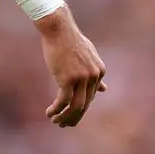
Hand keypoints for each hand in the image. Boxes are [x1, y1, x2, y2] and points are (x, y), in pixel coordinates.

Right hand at [36, 7, 106, 127]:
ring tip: (55, 121)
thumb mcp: (88, 57)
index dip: (79, 108)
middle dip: (73, 117)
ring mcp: (82, 78)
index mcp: (100, 71)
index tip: (69, 113)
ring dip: (64, 118)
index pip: (90, 97)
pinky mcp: (68, 79)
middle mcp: (93, 76)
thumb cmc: (70, 41)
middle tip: (63, 124)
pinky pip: (63, 101)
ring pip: (75, 107)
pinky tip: (49, 113)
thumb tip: (104, 90)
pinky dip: (56, 110)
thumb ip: (95, 74)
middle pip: (85, 105)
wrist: (59, 29)